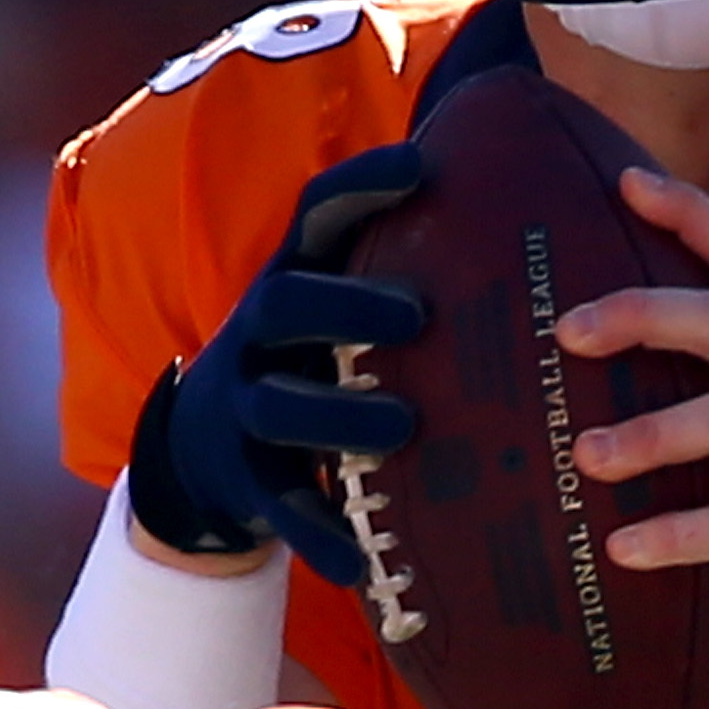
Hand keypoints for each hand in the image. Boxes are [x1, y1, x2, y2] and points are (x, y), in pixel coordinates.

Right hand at [130, 148, 428, 581]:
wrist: (206, 457)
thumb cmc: (313, 361)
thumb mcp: (337, 302)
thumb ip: (408, 252)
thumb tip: (502, 145)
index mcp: (292, 279)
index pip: (315, 217)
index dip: (360, 186)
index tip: (420, 165)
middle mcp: (257, 334)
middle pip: (284, 304)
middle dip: (344, 304)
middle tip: (418, 314)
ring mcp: (243, 407)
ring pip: (277, 405)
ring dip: (337, 414)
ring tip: (403, 428)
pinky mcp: (244, 479)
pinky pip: (278, 506)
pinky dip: (317, 533)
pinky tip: (358, 563)